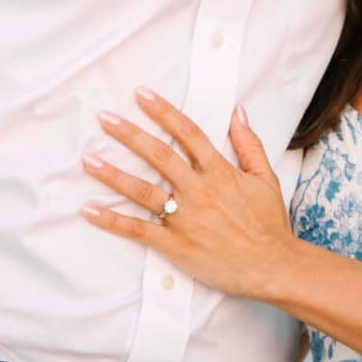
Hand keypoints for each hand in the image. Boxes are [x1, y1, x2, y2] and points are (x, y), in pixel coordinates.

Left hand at [83, 88, 299, 304]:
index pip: (187, 133)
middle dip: (129, 134)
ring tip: (89, 160)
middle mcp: (198, 190)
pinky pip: (139, 230)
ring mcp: (185, 217)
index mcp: (219, 172)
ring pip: (143, 191)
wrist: (273, 266)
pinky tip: (91, 210)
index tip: (141, 94)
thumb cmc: (270, 224)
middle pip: (158, 155)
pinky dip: (113, 221)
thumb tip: (238, 112)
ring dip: (113, 174)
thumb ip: (248, 143)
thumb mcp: (266, 177)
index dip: (163, 111)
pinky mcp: (176, 245)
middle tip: (104, 118)